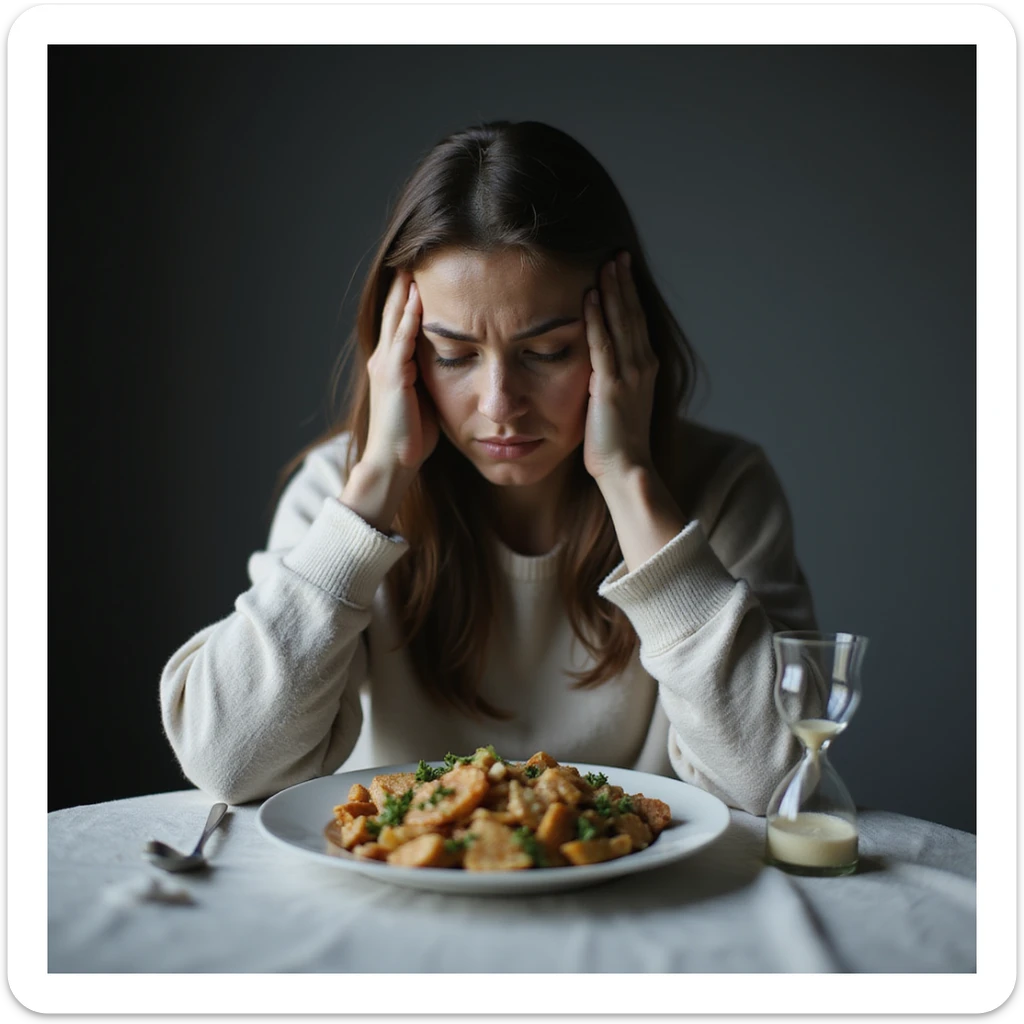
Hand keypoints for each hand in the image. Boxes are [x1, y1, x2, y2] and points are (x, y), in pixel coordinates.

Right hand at [362, 270, 439, 474]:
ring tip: (416, 260)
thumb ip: (433, 374)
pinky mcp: (392, 377)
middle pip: (395, 307)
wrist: (394, 462)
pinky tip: (418, 297)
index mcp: (393, 361)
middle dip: (406, 279)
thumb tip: (458, 359)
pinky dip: (409, 317)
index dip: (411, 291)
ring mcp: (386, 365)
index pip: (402, 316)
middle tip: (418, 247)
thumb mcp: (426, 396)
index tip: (426, 265)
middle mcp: (384, 357)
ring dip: (406, 288)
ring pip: (396, 317)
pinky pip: (401, 340)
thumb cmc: (412, 436)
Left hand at [582, 251, 658, 482]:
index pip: (636, 322)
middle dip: (624, 283)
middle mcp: (643, 366)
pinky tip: (589, 296)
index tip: (621, 268)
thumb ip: (610, 377)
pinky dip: (596, 319)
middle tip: (616, 254)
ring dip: (613, 292)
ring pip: (621, 323)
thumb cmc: (616, 442)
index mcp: (646, 368)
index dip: (629, 294)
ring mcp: (629, 375)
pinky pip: (602, 344)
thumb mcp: (617, 401)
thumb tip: (597, 363)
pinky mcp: (610, 386)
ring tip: (606, 264)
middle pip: (632, 314)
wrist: (626, 468)